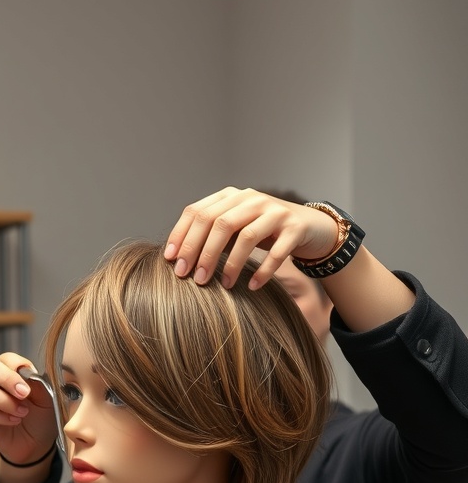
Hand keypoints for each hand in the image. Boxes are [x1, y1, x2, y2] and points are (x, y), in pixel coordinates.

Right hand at [0, 353, 57, 464]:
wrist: (36, 444)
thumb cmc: (41, 418)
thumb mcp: (48, 399)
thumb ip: (39, 383)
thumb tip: (28, 372)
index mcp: (11, 372)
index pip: (5, 358)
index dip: (16, 366)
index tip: (30, 384)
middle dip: (7, 380)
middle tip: (24, 395)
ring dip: (4, 401)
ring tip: (22, 413)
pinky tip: (12, 421)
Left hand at [164, 187, 337, 289]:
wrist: (311, 226)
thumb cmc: (264, 231)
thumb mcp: (236, 227)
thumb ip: (211, 234)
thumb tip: (176, 258)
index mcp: (231, 196)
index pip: (198, 212)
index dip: (182, 236)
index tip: (171, 261)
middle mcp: (251, 198)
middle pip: (219, 223)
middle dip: (203, 253)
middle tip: (195, 279)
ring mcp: (275, 211)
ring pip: (246, 236)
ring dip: (232, 264)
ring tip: (225, 286)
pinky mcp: (295, 228)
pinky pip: (277, 251)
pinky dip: (264, 270)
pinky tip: (254, 286)